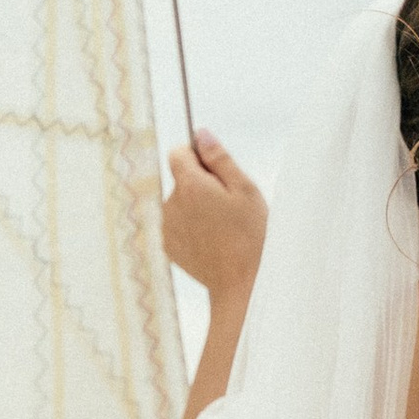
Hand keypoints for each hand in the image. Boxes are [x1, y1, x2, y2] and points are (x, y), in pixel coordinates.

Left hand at [161, 130, 266, 304]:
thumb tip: (200, 133)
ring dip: (196, 208)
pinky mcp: (169, 247)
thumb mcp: (244, 189)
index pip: (178, 152)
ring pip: (179, 203)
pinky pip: (178, 226)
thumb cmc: (251, 235)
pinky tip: (213, 241)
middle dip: (200, 185)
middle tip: (228, 206)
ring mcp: (167, 227)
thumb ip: (219, 158)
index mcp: (190, 185)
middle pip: (180, 179)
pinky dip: (192, 228)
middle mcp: (171, 204)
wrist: (242, 284)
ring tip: (223, 227)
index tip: (216, 171)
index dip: (197, 156)